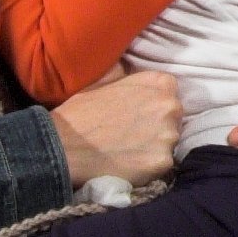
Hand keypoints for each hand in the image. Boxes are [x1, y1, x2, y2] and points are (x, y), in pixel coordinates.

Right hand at [49, 70, 180, 188]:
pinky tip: (129, 164)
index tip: (137, 112)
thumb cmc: (81, 111)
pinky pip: (162, 164)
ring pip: (169, 142)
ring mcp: (169, 135)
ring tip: (129, 150)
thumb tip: (129, 70)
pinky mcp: (163, 162)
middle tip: (132, 133)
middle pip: (173, 117)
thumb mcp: (105, 79)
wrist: (64, 145)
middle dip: (157, 124)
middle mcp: (170, 106)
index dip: (152, 103)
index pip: (169, 91)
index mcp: (159, 82)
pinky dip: (149, 166)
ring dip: (154, 146)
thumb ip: (127, 75)